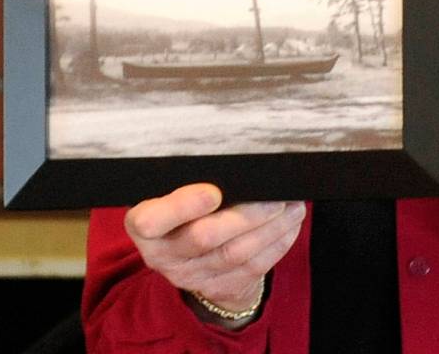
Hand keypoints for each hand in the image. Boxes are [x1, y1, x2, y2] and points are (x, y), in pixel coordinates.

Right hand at [125, 183, 305, 323]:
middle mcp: (162, 255)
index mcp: (144, 224)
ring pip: (235, 254)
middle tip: (275, 196)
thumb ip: (191, 175)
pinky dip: (277, 245)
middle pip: (203, 237)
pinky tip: (291, 225)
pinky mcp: (218, 287)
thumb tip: (234, 151)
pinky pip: (251, 269)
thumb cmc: (186, 202)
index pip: (150, 221)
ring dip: (270, 229)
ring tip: (293, 206)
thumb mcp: (174, 187)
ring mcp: (190, 276)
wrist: (193, 250)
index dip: (182, 207)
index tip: (214, 192)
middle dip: (246, 216)